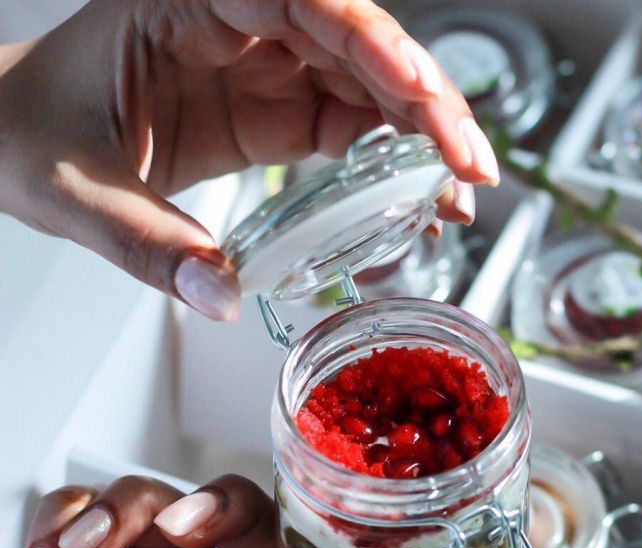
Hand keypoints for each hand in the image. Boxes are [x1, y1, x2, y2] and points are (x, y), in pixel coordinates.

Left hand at [0, 0, 495, 320]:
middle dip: (422, 104)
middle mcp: (236, 23)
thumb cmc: (26, 132)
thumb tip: (223, 297)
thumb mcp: (76, 190)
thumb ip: (150, 245)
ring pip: (363, 86)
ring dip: (417, 139)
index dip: (375, 46)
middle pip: (356, 43)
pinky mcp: (269, 114)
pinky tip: (409, 202)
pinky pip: (343, 128)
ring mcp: (259, 68)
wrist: (12, 141)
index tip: (424, 102)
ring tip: (453, 198)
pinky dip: (383, 165)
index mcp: (186, 0)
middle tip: (468, 169)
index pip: (300, 0)